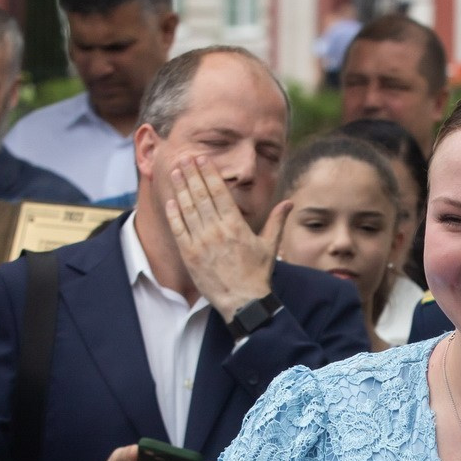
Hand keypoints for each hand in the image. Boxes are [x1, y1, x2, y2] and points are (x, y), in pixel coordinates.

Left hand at [164, 155, 289, 320]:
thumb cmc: (257, 275)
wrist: (243, 302)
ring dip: (181, 188)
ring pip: (188, 209)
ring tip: (175, 171)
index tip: (201, 159)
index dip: (209, 173)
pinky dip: (174, 214)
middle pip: (201, 195)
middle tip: (185, 158)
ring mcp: (202, 242)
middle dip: (192, 174)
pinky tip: (170, 201)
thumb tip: (289, 202)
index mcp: (236, 225)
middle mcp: (217, 230)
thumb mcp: (269, 246)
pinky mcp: (190, 255)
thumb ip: (276, 221)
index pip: (219, 192)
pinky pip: (179, 230)